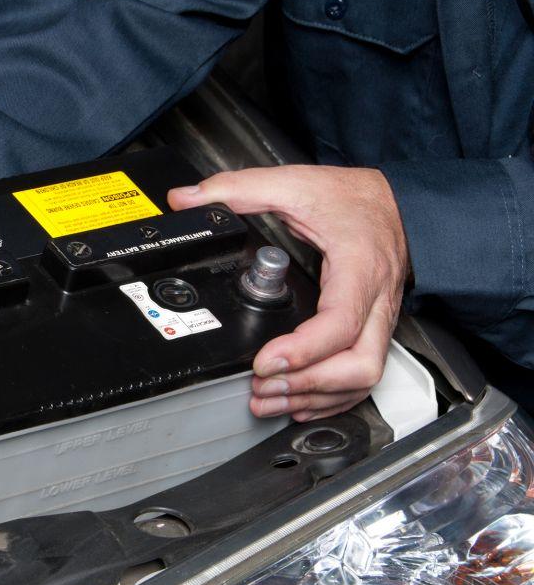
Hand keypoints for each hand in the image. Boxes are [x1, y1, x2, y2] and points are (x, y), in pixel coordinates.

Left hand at [167, 165, 407, 421]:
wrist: (397, 201)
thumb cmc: (354, 198)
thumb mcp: (294, 183)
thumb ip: (238, 189)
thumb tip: (186, 200)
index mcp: (359, 268)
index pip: (340, 323)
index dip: (303, 350)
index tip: (264, 361)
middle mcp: (376, 301)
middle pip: (359, 365)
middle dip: (308, 385)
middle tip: (262, 387)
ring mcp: (380, 319)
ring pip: (363, 377)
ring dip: (315, 397)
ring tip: (269, 399)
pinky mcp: (376, 330)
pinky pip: (363, 375)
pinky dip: (332, 396)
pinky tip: (299, 401)